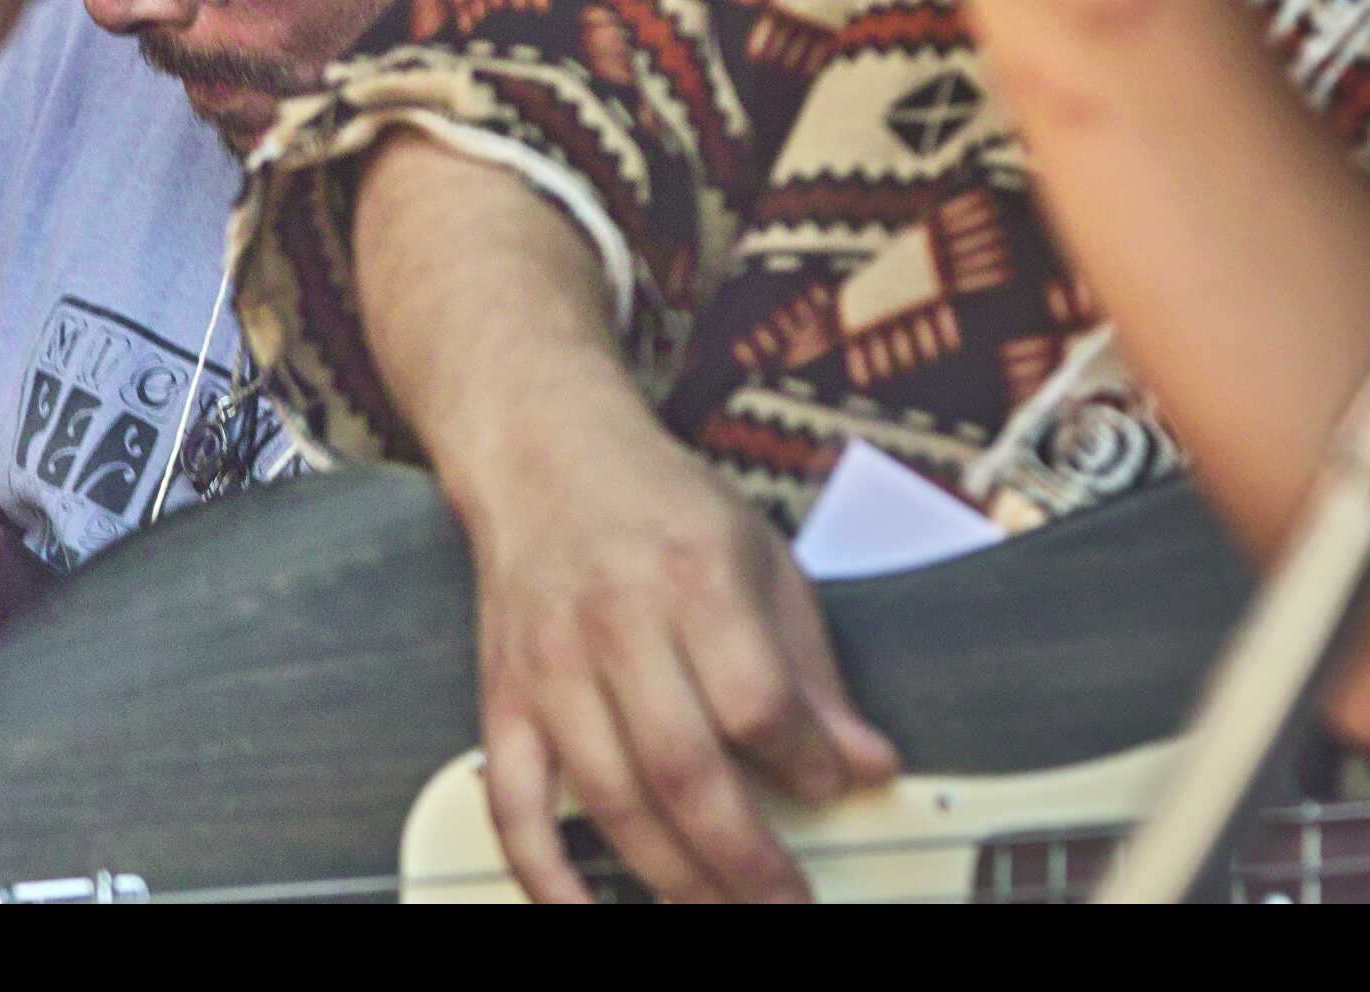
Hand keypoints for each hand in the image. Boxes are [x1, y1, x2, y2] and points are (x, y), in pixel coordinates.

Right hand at [458, 376, 899, 902]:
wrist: (543, 455)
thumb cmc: (658, 507)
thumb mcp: (760, 558)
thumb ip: (811, 668)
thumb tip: (865, 762)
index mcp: (692, 578)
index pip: (757, 700)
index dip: (806, 763)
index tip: (835, 788)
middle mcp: (616, 625)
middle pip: (684, 769)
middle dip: (745, 856)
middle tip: (786, 898)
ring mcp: (552, 670)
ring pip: (612, 801)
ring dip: (674, 879)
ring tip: (722, 909)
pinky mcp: (503, 702)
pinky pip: (516, 809)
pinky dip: (548, 878)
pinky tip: (588, 913)